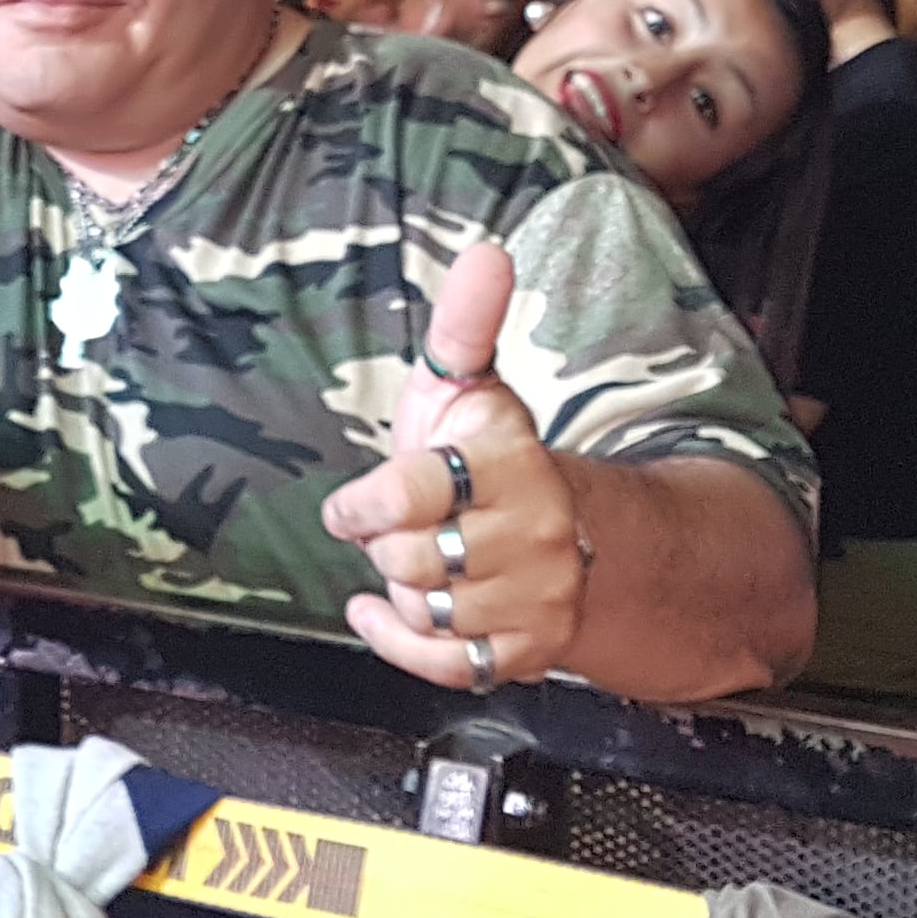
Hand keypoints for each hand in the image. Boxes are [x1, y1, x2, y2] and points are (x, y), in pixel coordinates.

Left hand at [324, 239, 589, 690]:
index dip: (363, 503)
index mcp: (514, 461)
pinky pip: (444, 665)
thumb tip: (486, 252)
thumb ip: (464, 323)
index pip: (409, 493)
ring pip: (427, 610)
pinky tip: (382, 613)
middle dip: (388, 547)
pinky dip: (401, 642)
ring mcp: (539, 595)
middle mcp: (536, 531)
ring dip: (403, 591)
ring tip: (420, 562)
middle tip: (406, 529)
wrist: (562, 530)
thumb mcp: (468, 386)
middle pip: (409, 558)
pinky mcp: (531, 650)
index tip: (354, 502)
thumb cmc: (488, 456)